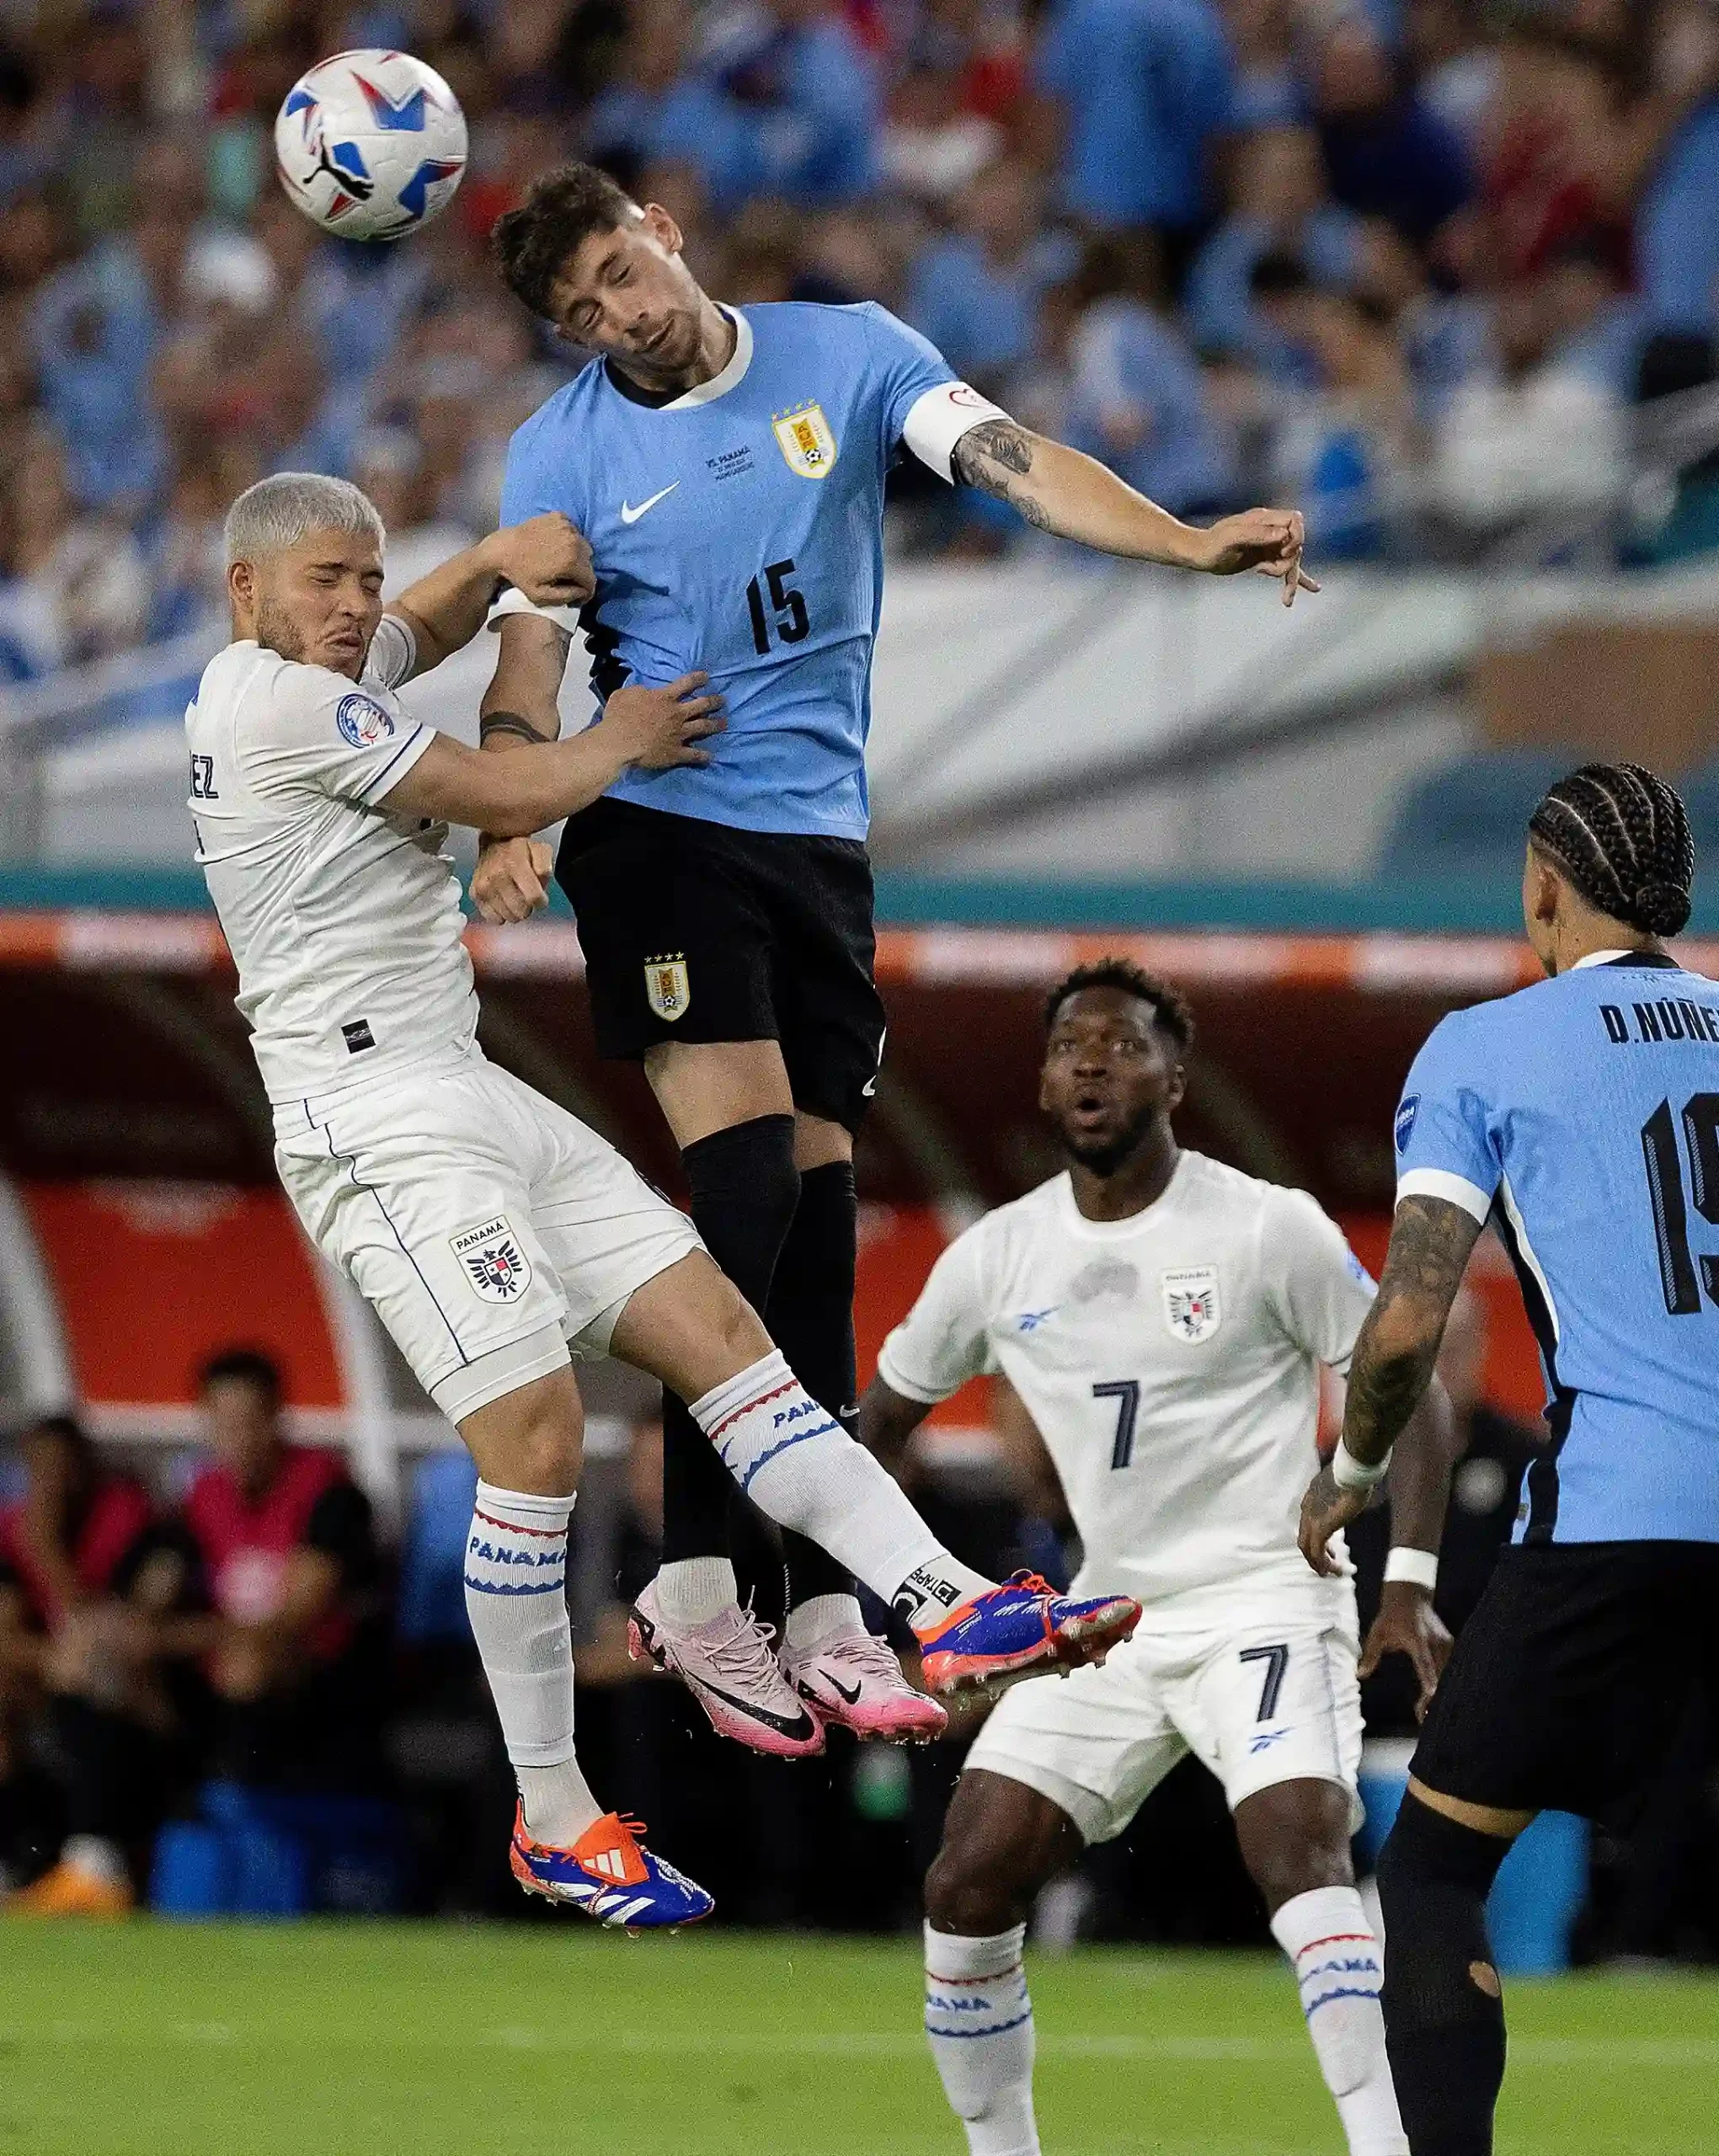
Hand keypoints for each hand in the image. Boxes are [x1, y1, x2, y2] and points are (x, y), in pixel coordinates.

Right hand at [471, 837, 554, 925]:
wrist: (493, 842)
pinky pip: (494, 918)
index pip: (533, 897)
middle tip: (526, 895)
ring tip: (515, 895)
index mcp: (514, 864)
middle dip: (528, 906)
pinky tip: (504, 900)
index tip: (540, 897)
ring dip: (515, 910)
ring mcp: (483, 886)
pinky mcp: (475, 894)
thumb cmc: (519, 849)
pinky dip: (501, 913)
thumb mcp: (540, 850)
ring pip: (508, 916)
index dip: (541, 901)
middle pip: (521, 911)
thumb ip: (545, 867)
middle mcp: (496, 876)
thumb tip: (541, 885)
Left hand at [485, 513, 595, 609]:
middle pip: (588, 563)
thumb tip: (582, 592)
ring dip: (576, 556)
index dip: (585, 593)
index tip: (576, 596)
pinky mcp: (560, 517)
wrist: (503, 548)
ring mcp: (567, 526)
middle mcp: (574, 541)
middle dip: (580, 574)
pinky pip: (574, 531)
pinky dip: (569, 539)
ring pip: (583, 546)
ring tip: (561, 562)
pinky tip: (556, 546)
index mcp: (571, 561)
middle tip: (566, 579)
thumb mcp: (541, 596)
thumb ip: (567, 597)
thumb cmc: (520, 574)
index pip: (591, 580)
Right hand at [604, 672, 725, 770]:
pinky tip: (711, 756)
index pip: (686, 683)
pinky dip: (704, 756)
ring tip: (724, 723)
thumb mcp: (624, 694)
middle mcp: (677, 714)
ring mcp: (679, 734)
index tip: (707, 677)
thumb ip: (638, 690)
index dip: (698, 679)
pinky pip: (694, 754)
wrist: (620, 743)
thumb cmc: (619, 717)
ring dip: (716, 725)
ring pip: (703, 727)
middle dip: (714, 701)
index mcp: (665, 698)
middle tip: (722, 700)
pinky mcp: (677, 752)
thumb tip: (645, 691)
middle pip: (702, 705)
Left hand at [1194, 508, 1318, 605]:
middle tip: (1264, 571)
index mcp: (1263, 519)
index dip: (1294, 538)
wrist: (1199, 554)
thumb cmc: (1211, 545)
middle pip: (1295, 544)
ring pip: (1291, 559)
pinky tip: (1313, 588)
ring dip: (1291, 578)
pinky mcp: (1265, 557)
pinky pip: (1286, 566)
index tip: (1281, 553)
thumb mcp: (1231, 538)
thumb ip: (1256, 534)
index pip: (1295, 520)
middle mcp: (1269, 529)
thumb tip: (1283, 535)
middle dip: (1287, 562)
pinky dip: (1298, 578)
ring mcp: (1269, 544)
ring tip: (1286, 598)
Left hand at [1298, 1463, 1369, 1576]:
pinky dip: (1324, 1563)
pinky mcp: (1320, 1528)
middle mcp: (1307, 1510)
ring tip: (1330, 1573)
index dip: (1317, 1538)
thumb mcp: (1343, 1487)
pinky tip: (1334, 1570)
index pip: (1307, 1524)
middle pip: (1304, 1539)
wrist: (1351, 1472)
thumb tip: (1351, 1498)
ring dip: (1319, 1563)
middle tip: (1327, 1565)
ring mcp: (1311, 1519)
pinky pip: (1317, 1552)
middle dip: (1314, 1554)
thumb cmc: (1352, 1475)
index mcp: (1311, 1499)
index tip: (1330, 1547)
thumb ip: (1342, 1496)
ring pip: (1307, 1548)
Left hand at [1360, 1581, 1453, 1720]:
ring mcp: (1446, 1644)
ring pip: (1447, 1673)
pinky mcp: (1449, 1646)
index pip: (1424, 1662)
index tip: (1431, 1695)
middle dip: (1433, 1697)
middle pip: (1440, 1674)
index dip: (1428, 1679)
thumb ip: (1370, 1655)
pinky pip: (1449, 1668)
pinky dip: (1444, 1683)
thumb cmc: (1391, 1615)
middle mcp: (1435, 1643)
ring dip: (1440, 1693)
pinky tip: (1437, 1698)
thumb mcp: (1377, 1633)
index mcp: (1417, 1640)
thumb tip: (1360, 1675)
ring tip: (1429, 1713)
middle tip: (1423, 1717)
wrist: (1410, 1594)